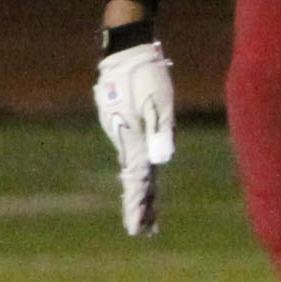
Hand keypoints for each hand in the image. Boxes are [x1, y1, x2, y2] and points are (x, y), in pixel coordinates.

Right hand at [94, 32, 174, 236]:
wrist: (124, 51)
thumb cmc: (147, 75)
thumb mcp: (159, 102)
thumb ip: (161, 131)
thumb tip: (161, 161)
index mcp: (133, 139)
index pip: (137, 181)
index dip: (138, 207)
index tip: (138, 230)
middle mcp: (124, 139)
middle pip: (134, 178)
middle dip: (139, 205)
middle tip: (143, 230)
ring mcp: (119, 129)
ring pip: (131, 165)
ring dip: (139, 188)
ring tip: (145, 210)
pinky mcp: (119, 121)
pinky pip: (129, 151)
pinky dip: (135, 167)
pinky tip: (140, 175)